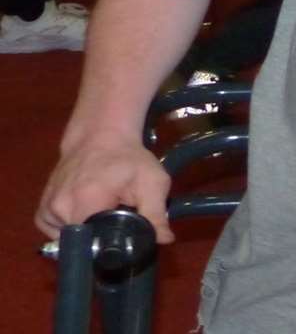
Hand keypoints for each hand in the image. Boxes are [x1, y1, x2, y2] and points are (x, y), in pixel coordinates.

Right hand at [36, 140, 173, 242]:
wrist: (99, 137)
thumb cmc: (129, 158)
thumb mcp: (152, 181)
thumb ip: (156, 212)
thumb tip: (164, 240)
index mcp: (86, 201)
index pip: (94, 243)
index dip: (112, 248)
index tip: (124, 244)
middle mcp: (60, 207)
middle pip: (83, 242)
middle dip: (101, 240)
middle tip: (118, 224)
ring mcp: (47, 210)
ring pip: (70, 239)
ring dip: (87, 233)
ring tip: (103, 213)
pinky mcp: (41, 212)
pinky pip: (56, 233)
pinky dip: (72, 229)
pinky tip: (86, 213)